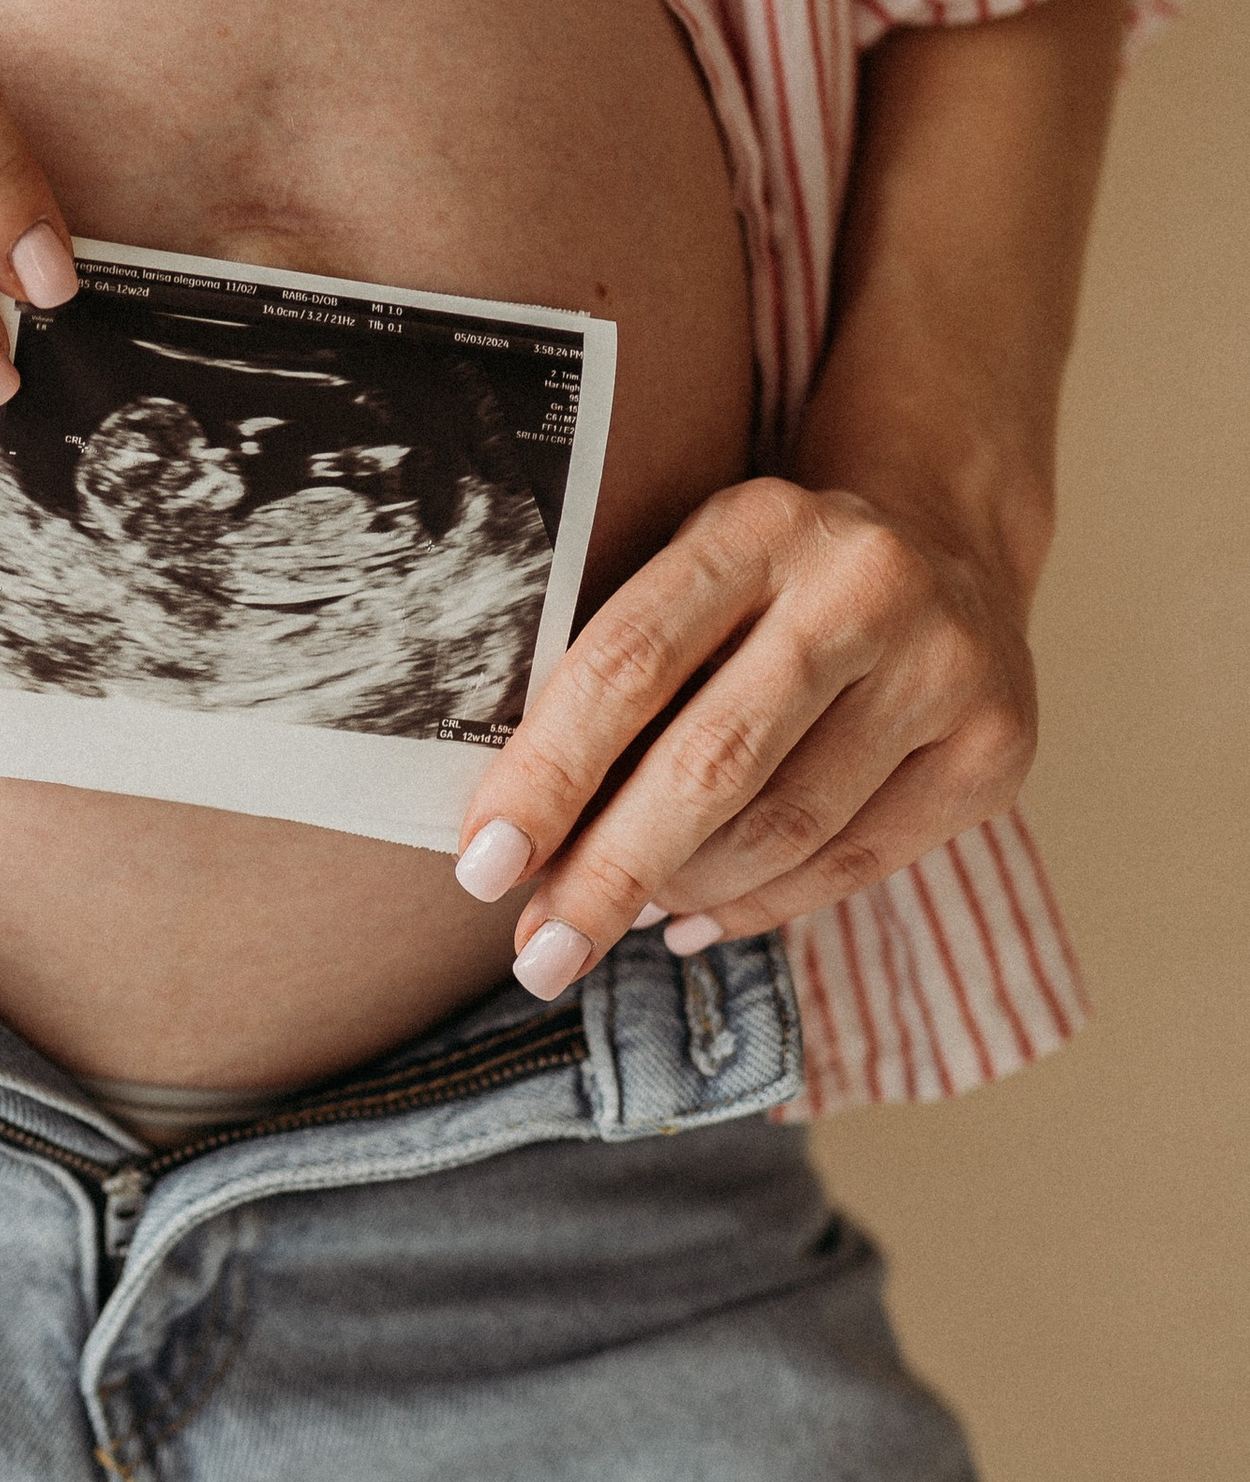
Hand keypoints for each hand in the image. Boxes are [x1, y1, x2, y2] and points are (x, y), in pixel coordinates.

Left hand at [450, 477, 1039, 992]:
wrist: (945, 554)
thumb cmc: (764, 593)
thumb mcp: (688, 583)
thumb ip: (612, 684)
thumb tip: (515, 848)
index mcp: (756, 525)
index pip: (627, 664)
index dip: (547, 778)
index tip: (483, 869)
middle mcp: (864, 584)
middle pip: (710, 763)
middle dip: (608, 874)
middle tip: (540, 956)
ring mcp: (946, 665)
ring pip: (785, 828)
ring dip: (682, 893)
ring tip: (619, 921)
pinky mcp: (997, 746)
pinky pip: (854, 863)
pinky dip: (759, 907)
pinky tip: (695, 921)